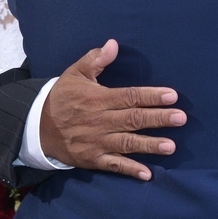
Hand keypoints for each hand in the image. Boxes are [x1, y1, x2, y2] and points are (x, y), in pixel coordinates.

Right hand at [40, 39, 185, 181]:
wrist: (37, 127)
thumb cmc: (61, 97)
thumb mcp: (74, 73)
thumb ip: (95, 59)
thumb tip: (113, 44)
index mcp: (98, 99)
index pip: (129, 96)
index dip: (151, 96)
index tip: (172, 95)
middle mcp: (100, 121)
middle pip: (133, 120)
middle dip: (158, 119)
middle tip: (180, 118)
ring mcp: (97, 142)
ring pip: (128, 144)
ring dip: (150, 145)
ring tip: (171, 146)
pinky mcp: (93, 159)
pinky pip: (114, 165)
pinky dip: (130, 170)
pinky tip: (147, 174)